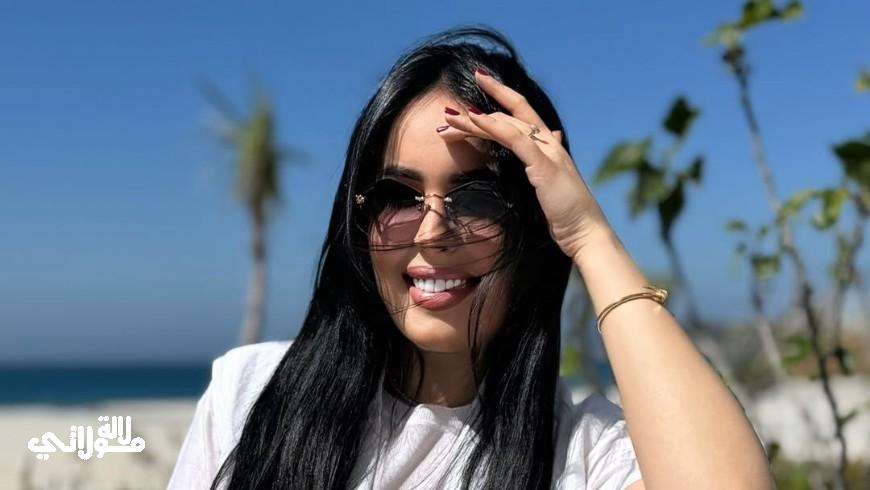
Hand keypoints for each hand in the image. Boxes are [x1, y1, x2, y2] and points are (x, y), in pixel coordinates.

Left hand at [438, 67, 608, 260]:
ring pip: (506, 124)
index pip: (521, 114)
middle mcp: (549, 143)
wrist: (587, 234)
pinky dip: (492, 126)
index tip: (478, 84)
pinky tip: (474, 120)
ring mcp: (547, 152)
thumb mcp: (553, 183)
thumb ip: (548, 161)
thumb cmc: (567, 215)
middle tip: (447, 112)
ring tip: (448, 118)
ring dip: (475, 119)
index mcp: (549, 147)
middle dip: (476, 112)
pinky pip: (514, 138)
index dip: (500, 96)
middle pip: (508, 116)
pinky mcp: (543, 164)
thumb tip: (552, 138)